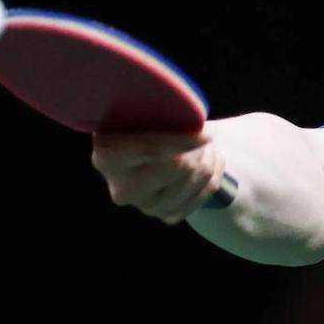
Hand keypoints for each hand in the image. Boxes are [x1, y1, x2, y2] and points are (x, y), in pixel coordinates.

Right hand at [91, 125, 226, 224]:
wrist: (144, 145)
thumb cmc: (146, 120)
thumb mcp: (145, 109)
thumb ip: (160, 112)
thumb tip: (190, 118)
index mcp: (108, 155)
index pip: (152, 149)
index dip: (183, 140)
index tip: (206, 134)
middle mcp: (122, 188)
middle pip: (181, 165)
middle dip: (198, 145)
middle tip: (203, 131)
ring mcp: (145, 206)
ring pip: (199, 176)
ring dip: (208, 155)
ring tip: (203, 142)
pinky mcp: (168, 214)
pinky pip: (207, 191)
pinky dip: (214, 171)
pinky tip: (210, 158)